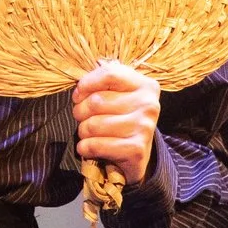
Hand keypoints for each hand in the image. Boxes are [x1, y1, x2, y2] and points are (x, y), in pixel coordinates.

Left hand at [72, 61, 160, 184]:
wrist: (136, 152)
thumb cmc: (121, 116)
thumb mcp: (118, 92)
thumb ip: (102, 82)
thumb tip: (80, 90)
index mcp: (145, 86)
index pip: (108, 74)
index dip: (86, 84)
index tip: (78, 95)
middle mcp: (148, 105)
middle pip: (96, 101)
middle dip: (80, 111)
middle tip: (83, 117)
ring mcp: (144, 128)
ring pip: (93, 125)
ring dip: (82, 131)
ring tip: (88, 133)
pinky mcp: (136, 150)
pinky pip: (96, 145)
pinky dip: (85, 147)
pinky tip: (88, 147)